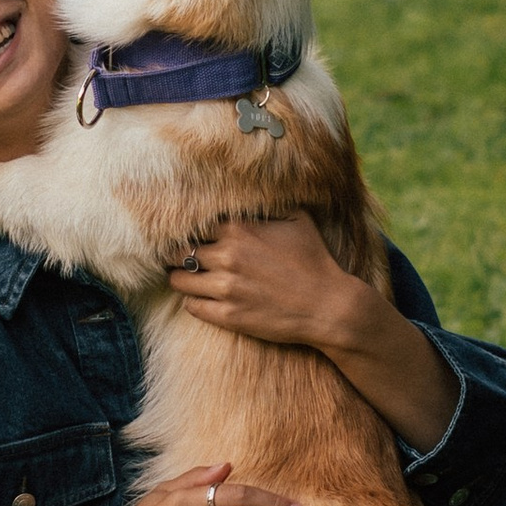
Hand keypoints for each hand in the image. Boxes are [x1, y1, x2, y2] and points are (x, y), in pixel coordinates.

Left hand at [163, 214, 367, 351]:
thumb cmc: (315, 260)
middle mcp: (227, 257)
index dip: (189, 229)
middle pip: (177, 250)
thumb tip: (256, 189)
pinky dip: (192, 301)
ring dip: (180, 277)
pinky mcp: (228, 316)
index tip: (190, 234)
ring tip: (187, 277)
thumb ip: (269, 204)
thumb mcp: (298, 219)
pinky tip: (201, 298)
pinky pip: (191, 307)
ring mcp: (225, 288)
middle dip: (176, 252)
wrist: (328, 306)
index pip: (192, 223)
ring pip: (178, 280)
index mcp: (239, 230)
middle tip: (180, 256)